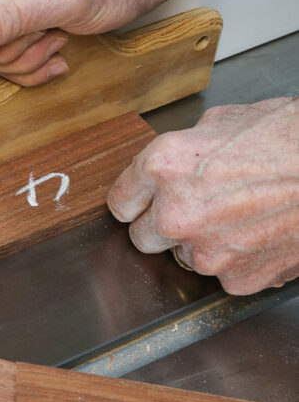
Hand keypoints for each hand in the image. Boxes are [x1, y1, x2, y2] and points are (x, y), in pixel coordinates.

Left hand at [107, 98, 298, 294]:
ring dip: (199, 242)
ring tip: (235, 215)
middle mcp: (176, 213)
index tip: (142, 202)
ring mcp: (206, 251)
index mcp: (163, 167)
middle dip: (160, 224)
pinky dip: (234, 259)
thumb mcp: (220, 123)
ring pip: (182, 257)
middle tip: (191, 208)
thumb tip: (170, 164)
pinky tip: (255, 233)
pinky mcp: (236, 278)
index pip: (119, 202)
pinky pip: (220, 273)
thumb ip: (182, 149)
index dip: (134, 200)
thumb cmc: (287, 139)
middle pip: (141, 237)